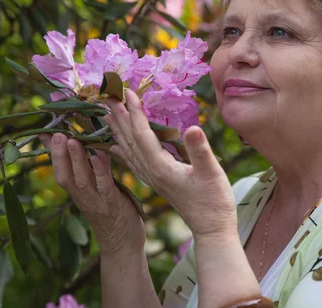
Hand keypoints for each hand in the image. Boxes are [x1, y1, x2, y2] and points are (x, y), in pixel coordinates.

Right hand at [40, 133, 144, 257]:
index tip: (44, 133)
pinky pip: (104, 185)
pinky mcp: (112, 203)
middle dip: (59, 154)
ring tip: (72, 140)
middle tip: (55, 133)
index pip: (59, 170)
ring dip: (76, 160)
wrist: (123, 245)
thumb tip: (84, 147)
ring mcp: (96, 201)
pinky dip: (100, 170)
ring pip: (82, 179)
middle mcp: (82, 197)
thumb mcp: (96, 191)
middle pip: (65, 175)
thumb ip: (88, 171)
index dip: (51, 153)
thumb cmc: (111, 213)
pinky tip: (99, 155)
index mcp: (77, 192)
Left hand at [104, 89, 236, 238]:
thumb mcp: (211, 174)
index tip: (127, 92)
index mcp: (160, 167)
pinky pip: (133, 161)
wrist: (212, 229)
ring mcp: (152, 178)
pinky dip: (122, 149)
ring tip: (107, 113)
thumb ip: (200, 151)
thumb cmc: (214, 202)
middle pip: (129, 140)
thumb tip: (193, 128)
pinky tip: (115, 146)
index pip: (142, 134)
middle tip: (106, 95)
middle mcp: (151, 172)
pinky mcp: (157, 181)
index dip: (135, 112)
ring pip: (128, 149)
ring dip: (118, 130)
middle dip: (119, 116)